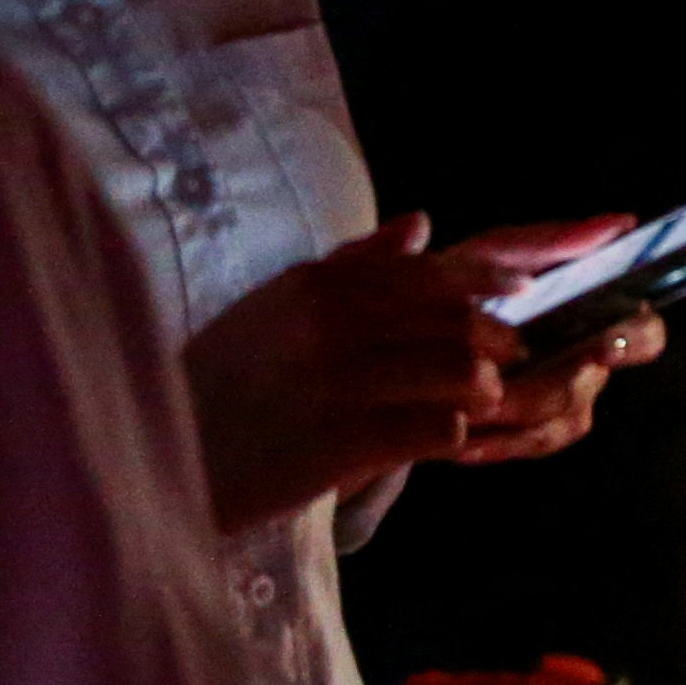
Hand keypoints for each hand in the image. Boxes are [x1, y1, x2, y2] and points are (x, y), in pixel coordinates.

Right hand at [184, 216, 563, 533]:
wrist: (164, 460)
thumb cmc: (224, 384)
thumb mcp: (275, 309)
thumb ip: (352, 267)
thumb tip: (421, 224)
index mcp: (315, 285)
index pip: (430, 272)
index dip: (489, 283)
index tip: (520, 296)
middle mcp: (329, 324)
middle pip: (456, 320)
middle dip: (499, 341)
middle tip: (509, 360)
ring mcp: (338, 384)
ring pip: (459, 371)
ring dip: (482, 389)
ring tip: (478, 402)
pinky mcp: (342, 443)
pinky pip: (436, 428)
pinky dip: (451, 432)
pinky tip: (442, 438)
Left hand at [425, 217, 665, 470]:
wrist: (395, 338)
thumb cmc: (454, 285)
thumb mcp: (493, 255)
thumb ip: (553, 241)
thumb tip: (625, 222)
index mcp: (593, 314)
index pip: (645, 331)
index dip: (635, 340)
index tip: (604, 347)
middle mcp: (587, 359)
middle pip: (599, 383)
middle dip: (567, 384)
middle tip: (521, 386)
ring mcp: (562, 401)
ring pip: (566, 416)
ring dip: (519, 410)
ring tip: (473, 405)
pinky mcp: (529, 433)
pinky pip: (532, 443)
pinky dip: (500, 441)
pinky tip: (464, 439)